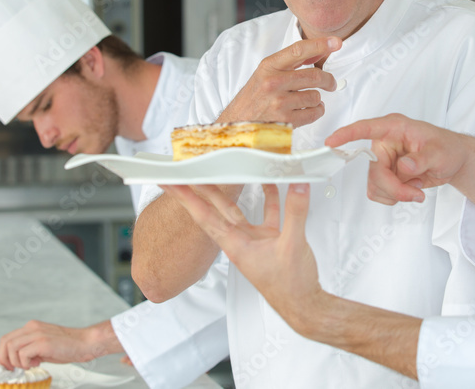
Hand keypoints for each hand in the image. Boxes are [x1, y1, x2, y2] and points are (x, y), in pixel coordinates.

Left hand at [0, 320, 120, 369]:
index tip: (7, 366)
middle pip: (5, 342)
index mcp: (32, 327)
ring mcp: (37, 333)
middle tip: (13, 369)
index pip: (7, 339)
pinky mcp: (43, 342)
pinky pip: (23, 354)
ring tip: (30, 365)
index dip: (2, 354)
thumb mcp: (44, 346)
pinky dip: (26, 363)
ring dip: (17, 362)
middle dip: (4, 359)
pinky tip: (37, 363)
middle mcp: (32, 328)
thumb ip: (30, 350)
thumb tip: (16, 362)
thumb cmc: (68, 346)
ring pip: (11, 348)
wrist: (85, 343)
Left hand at [161, 183, 324, 334]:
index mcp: (236, 245)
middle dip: (201, 188)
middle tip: (187, 169)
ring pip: (239, 209)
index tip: (171, 182)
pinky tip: (269, 183)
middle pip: (216, 208)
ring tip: (224, 168)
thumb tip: (298, 187)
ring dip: (233, 190)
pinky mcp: (271, 240)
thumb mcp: (291, 246)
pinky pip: (266, 213)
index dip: (185, 198)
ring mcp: (255, 240)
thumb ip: (295, 213)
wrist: (303, 305)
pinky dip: (268, 197)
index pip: (203, 216)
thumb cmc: (290, 287)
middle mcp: (241, 241)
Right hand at [217, 37, 340, 127]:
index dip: (320, 45)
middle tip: (331, 83)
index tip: (335, 42)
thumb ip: (290, 63)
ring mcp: (279, 102)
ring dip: (317, 99)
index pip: (298, 50)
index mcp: (269, 67)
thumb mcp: (266, 74)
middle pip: (314, 75)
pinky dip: (315, 112)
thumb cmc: (253, 98)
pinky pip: (313, 113)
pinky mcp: (285, 120)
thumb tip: (317, 53)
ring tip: (307, 101)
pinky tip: (306, 111)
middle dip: (328, 80)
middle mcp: (273, 82)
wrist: (237, 123)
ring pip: (315, 96)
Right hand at [326, 113, 474, 212]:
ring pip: (374, 184)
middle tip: (416, 193)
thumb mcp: (441, 152)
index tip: (331, 141)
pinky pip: (377, 192)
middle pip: (374, 171)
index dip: (347, 134)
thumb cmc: (448, 148)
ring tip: (416, 189)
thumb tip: (403, 167)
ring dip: (395, 194)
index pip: (366, 128)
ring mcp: (383, 160)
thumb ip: (422, 160)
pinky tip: (410, 190)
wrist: (453, 161)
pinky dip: (393, 197)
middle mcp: (384, 143)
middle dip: (394, 188)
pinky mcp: (384, 175)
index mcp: (394, 128)